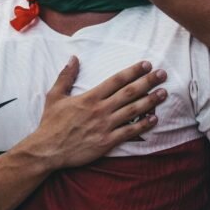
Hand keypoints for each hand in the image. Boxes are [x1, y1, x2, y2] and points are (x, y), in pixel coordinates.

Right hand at [29, 57, 167, 169]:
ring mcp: (104, 126)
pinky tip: (154, 118)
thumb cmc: (50, 124)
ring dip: (150, 101)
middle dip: (148, 82)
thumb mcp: (54, 96)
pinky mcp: (106, 142)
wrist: (46, 151)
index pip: (116, 80)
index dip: (133, 71)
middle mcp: (100, 110)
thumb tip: (73, 58)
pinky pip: (128, 131)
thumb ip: (66, 76)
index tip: (147, 64)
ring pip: (132, 111)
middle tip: (163, 74)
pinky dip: (142, 125)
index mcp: (89, 97)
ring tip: (164, 93)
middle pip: (129, 92)